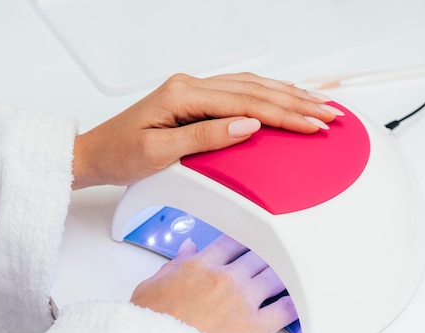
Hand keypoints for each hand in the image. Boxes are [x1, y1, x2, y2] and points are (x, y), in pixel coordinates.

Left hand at [72, 72, 340, 188]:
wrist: (95, 153)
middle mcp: (189, 85)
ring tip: (317, 103)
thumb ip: (205, 137)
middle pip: (253, 90)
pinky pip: (236, 91)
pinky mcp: (191, 98)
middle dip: (295, 102)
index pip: (245, 103)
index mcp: (182, 95)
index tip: (313, 123)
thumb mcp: (160, 153)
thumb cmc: (120, 155)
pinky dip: (264, 94)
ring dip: (285, 95)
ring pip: (249, 86)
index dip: (284, 114)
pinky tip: (281, 97)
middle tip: (329, 113)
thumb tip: (247, 126)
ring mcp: (191, 89)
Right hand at [130, 235, 297, 332]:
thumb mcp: (151, 286)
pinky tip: (297, 301)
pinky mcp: (257, 326)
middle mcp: (226, 277)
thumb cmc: (153, 326)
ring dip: (281, 274)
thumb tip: (187, 249)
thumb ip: (173, 264)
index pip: (230, 242)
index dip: (241, 240)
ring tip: (286, 275)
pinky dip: (295, 303)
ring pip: (275, 276)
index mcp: (200, 265)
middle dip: (264, 254)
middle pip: (256, 255)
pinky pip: (286, 309)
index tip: (246, 242)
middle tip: (270, 256)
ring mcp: (244, 300)